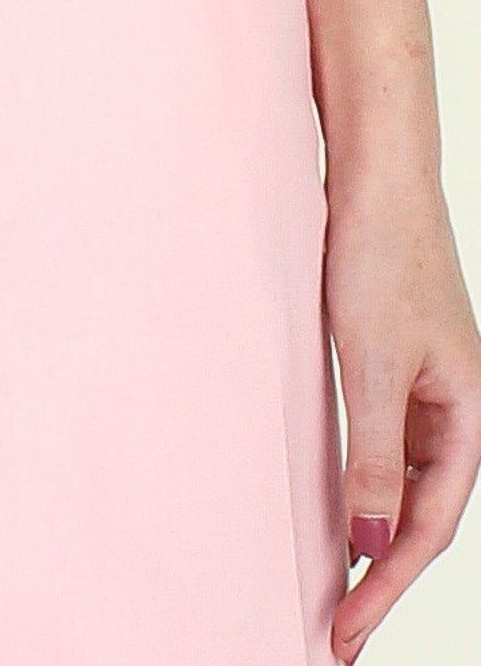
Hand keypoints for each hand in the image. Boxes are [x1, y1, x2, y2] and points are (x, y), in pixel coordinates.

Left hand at [325, 162, 480, 659]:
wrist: (377, 177)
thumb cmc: (382, 257)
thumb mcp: (373, 364)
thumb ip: (373, 454)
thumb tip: (372, 543)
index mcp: (465, 416)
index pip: (429, 525)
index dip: (389, 586)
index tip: (345, 632)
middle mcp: (451, 408)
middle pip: (422, 514)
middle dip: (383, 577)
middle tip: (336, 632)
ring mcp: (422, 385)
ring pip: (401, 481)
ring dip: (371, 534)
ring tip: (332, 587)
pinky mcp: (390, 361)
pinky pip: (380, 440)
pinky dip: (358, 480)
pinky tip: (332, 504)